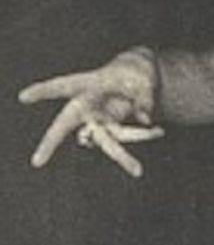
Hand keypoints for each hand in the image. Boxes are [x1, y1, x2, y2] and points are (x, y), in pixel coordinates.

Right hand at [18, 48, 162, 176]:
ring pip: (104, 141)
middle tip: (37, 161)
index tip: (24, 97)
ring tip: (138, 171)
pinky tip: (158, 131)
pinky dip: (143, 134)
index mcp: (90, 84)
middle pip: (67, 123)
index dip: (45, 90)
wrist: (142, 79)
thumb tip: (145, 119)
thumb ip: (144, 97)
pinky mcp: (112, 129)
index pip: (64, 86)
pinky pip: (125, 137)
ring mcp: (99, 119)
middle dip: (51, 141)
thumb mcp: (144, 78)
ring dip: (122, 157)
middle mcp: (89, 105)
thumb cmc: (136, 73)